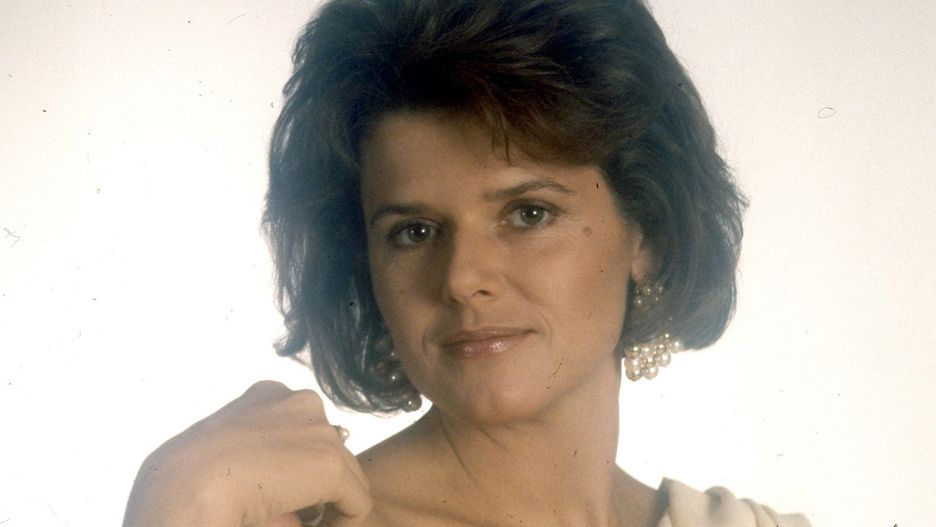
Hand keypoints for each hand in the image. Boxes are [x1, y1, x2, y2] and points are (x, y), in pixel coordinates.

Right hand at [123, 381, 370, 526]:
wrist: (186, 485)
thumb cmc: (194, 477)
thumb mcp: (236, 456)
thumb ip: (274, 463)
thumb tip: (308, 503)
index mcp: (270, 395)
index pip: (305, 431)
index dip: (298, 467)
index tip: (278, 492)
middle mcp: (300, 402)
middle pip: (330, 450)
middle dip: (317, 484)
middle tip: (292, 510)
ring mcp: (319, 430)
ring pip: (347, 475)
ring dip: (329, 501)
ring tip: (301, 519)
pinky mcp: (330, 465)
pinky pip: (358, 502)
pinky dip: (346, 521)